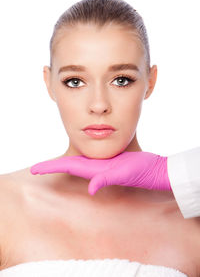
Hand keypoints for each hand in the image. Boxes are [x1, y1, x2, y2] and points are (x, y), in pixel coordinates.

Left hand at [30, 151, 171, 194]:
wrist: (154, 170)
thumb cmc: (141, 171)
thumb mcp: (124, 173)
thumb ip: (107, 180)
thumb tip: (91, 189)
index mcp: (94, 169)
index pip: (66, 167)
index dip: (50, 167)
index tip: (34, 170)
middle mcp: (95, 169)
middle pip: (67, 166)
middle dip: (51, 167)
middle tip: (35, 169)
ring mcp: (102, 166)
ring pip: (77, 164)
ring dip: (62, 164)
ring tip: (50, 165)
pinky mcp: (109, 162)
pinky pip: (89, 161)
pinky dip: (79, 159)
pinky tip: (77, 157)